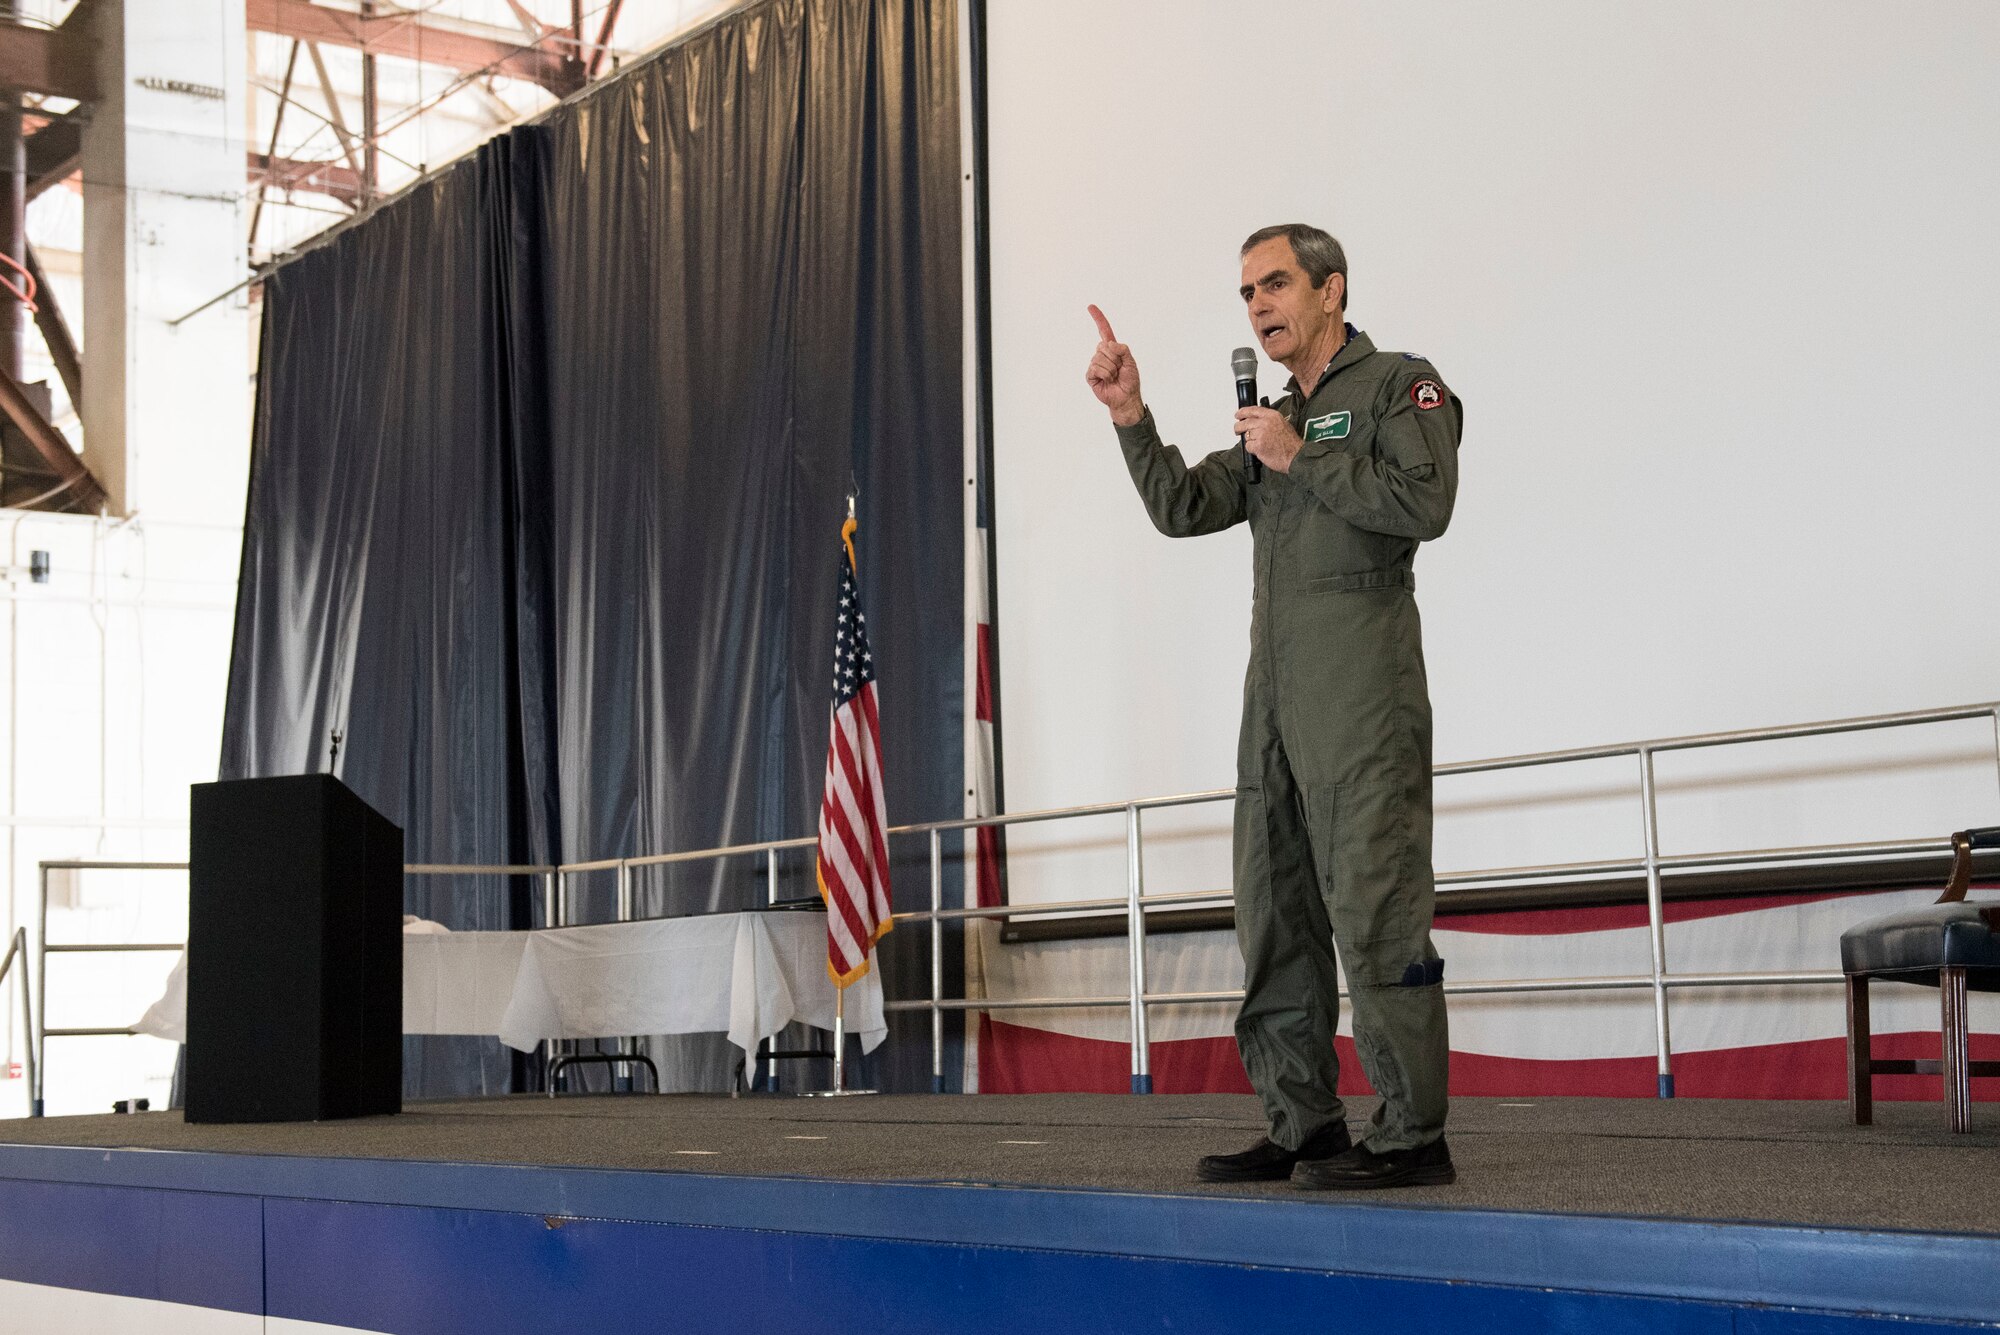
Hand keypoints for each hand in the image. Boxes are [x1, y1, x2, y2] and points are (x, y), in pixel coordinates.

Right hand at [1085, 305, 1144, 426]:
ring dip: (1111, 369)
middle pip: (1103, 346)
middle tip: (1119, 369)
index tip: (1090, 306)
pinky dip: (1105, 374)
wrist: (1126, 397)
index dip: (1098, 318)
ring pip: (1100, 358)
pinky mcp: (1090, 375)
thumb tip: (1109, 344)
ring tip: (1114, 376)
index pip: (1104, 330)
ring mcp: (1095, 364)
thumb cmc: (1130, 380)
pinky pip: (1095, 368)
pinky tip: (1107, 380)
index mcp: (1112, 349)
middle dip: (1115, 358)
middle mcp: (1101, 354)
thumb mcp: (1131, 361)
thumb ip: (1123, 349)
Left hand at [1235, 406, 1301, 473]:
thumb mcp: (1282, 423)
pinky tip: (1260, 450)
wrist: (1296, 455)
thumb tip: (1256, 420)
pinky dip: (1252, 449)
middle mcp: (1265, 423)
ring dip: (1250, 441)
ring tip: (1259, 444)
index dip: (1242, 412)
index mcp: (1272, 415)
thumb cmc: (1291, 443)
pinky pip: (1248, 446)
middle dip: (1238, 427)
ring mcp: (1261, 434)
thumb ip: (1269, 420)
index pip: (1252, 410)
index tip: (1238, 415)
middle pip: (1244, 423)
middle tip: (1238, 431)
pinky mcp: (1258, 446)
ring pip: (1246, 435)